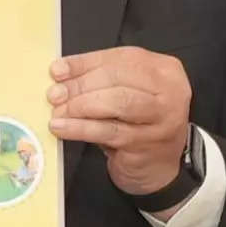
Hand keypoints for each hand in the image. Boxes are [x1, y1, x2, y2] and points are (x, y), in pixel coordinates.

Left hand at [49, 46, 199, 197]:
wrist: (158, 168)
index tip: (58, 70)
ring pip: (116, 102)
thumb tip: (62, 72)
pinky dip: (80, 128)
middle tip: (55, 94)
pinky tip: (62, 127)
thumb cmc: (140, 125)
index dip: (86, 62)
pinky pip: (108, 131)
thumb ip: (103, 79)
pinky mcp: (147, 143)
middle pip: (118, 78)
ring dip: (80, 105)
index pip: (122, 58)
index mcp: (166, 70)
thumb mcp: (127, 94)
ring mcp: (162, 119)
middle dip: (80, 85)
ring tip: (58, 111)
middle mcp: (170, 91)